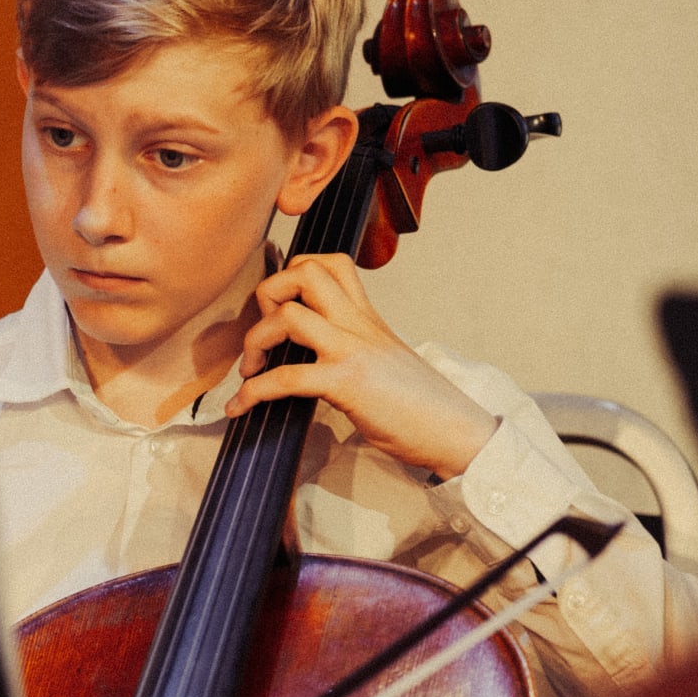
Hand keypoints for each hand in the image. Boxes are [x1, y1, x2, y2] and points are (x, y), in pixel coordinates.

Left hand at [223, 253, 497, 476]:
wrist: (457, 432)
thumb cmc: (422, 407)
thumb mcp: (384, 363)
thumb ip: (351, 350)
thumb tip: (311, 361)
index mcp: (367, 318)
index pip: (331, 264)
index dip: (293, 272)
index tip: (277, 306)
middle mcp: (359, 325)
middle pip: (305, 271)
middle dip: (268, 294)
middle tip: (262, 335)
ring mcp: (353, 351)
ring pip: (288, 316)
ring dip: (255, 341)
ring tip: (251, 371)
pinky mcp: (348, 384)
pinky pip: (285, 378)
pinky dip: (253, 392)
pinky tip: (240, 407)